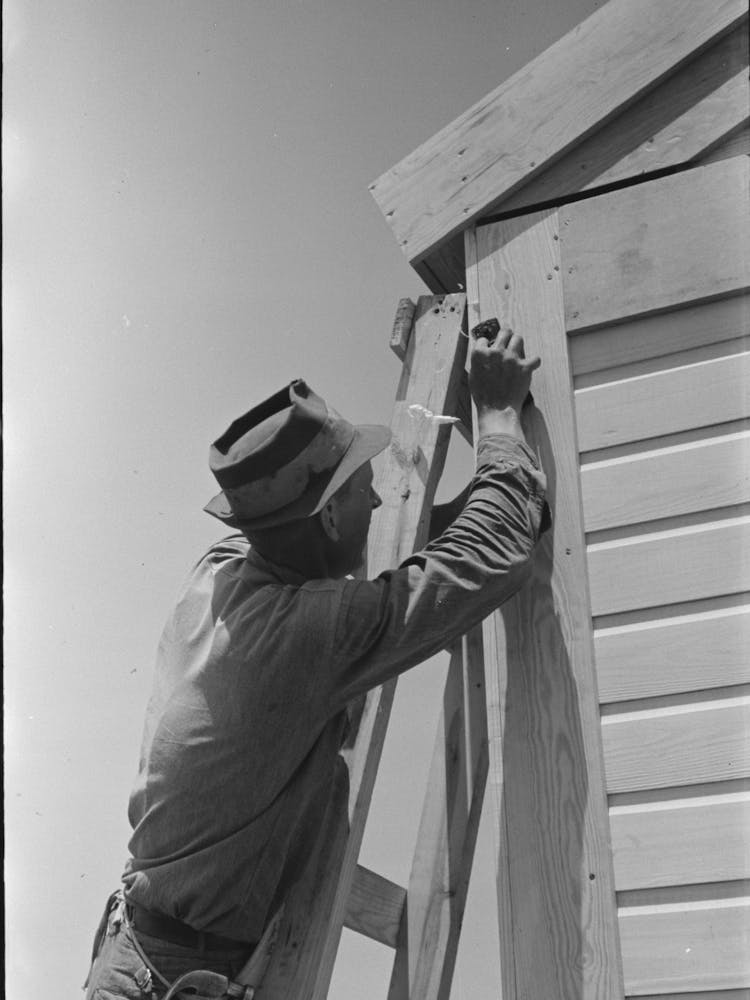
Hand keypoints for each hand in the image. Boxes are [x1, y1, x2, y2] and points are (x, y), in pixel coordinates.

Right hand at [469, 318, 539, 439]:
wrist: (497, 410)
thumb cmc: (483, 396)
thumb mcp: (473, 376)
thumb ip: (478, 362)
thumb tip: (483, 354)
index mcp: (480, 354)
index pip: (483, 339)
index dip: (486, 344)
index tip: (489, 348)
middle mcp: (496, 352)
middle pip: (504, 332)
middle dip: (506, 334)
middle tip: (507, 338)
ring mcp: (511, 358)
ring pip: (518, 339)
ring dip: (518, 344)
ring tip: (517, 351)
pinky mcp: (525, 367)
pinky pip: (535, 358)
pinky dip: (533, 363)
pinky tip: (530, 366)